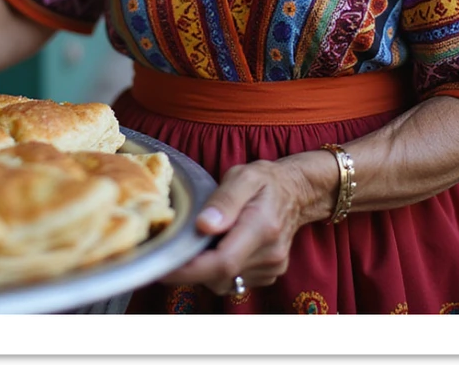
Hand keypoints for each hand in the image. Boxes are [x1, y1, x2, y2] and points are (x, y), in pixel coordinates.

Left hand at [158, 156, 322, 294]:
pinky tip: (218, 246)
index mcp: (262, 227)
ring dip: (205, 268)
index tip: (163, 266)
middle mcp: (269, 254)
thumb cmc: (265, 180)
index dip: (190, 269)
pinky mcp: (268, 274)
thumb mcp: (243, 176)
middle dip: (191, 268)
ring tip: (200, 241)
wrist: (296, 192)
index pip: (222, 262)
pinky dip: (219, 269)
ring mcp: (271, 268)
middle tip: (172, 249)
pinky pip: (234, 280)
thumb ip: (224, 200)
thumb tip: (203, 225)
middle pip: (220, 276)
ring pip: (225, 281)